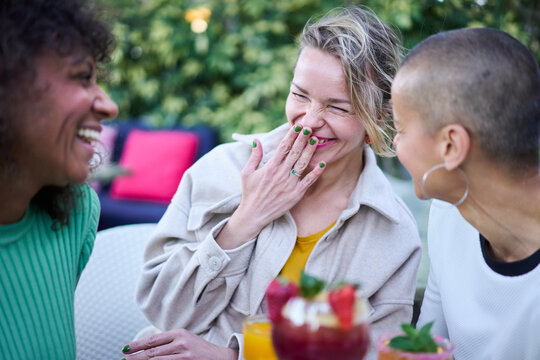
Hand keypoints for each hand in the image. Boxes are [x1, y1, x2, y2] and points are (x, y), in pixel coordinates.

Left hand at [121, 329, 237, 359]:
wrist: (222, 358)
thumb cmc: (202, 351)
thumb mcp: (187, 340)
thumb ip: (170, 342)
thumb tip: (148, 348)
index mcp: (179, 333)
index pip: (153, 340)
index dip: (137, 345)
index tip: (125, 348)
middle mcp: (181, 342)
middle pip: (152, 351)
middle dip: (136, 357)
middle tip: (124, 359)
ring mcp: (184, 355)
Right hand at [216, 124, 324, 248]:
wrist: (254, 215)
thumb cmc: (250, 193)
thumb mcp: (247, 172)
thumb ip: (254, 156)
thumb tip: (257, 140)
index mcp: (270, 167)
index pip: (283, 147)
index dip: (291, 135)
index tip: (298, 126)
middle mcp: (280, 174)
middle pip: (294, 152)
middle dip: (302, 139)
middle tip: (310, 127)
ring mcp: (289, 184)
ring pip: (302, 164)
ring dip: (310, 151)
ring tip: (316, 140)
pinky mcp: (296, 194)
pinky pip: (308, 182)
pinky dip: (316, 173)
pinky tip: (323, 164)